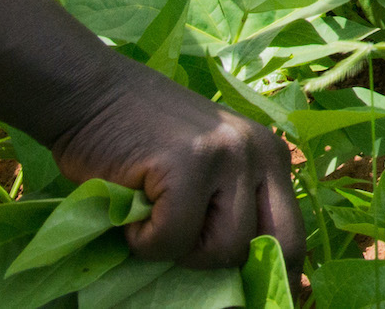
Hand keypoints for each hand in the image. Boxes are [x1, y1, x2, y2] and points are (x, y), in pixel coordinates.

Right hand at [52, 65, 302, 268]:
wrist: (91, 95)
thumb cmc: (142, 142)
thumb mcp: (206, 169)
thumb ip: (231, 205)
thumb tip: (242, 282)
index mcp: (271, 158)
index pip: (293, 236)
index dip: (274, 276)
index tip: (249, 299)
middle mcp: (260, 152)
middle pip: (268, 249)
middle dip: (223, 264)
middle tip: (179, 243)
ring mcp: (228, 155)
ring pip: (221, 250)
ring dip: (177, 249)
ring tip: (153, 216)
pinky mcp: (189, 163)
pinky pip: (172, 239)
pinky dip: (142, 239)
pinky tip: (131, 206)